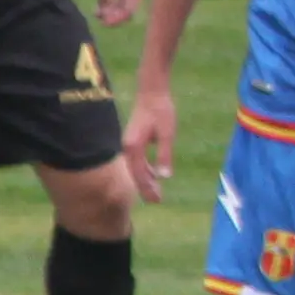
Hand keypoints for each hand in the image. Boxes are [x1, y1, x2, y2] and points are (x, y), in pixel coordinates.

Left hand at [89, 0, 146, 29]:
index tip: (102, 22)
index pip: (129, 10)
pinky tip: (100, 5)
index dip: (116, 19)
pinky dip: (113, 4)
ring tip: (96, 12)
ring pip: (125, 6)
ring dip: (112, 11)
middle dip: (113, 16)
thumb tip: (106, 12)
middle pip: (128, 10)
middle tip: (96, 16)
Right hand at [123, 82, 177, 196]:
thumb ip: (164, 155)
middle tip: (157, 201)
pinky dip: (145, 170)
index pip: (140, 174)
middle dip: (145, 188)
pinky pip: (137, 160)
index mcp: (134, 147)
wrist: (151, 93)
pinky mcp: (132, 141)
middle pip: (135, 173)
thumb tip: (164, 176)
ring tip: (156, 191)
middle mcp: (127, 147)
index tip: (156, 200)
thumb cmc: (161, 111)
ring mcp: (128, 144)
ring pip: (135, 167)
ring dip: (145, 180)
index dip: (147, 188)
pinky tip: (155, 175)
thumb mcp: (166, 134)